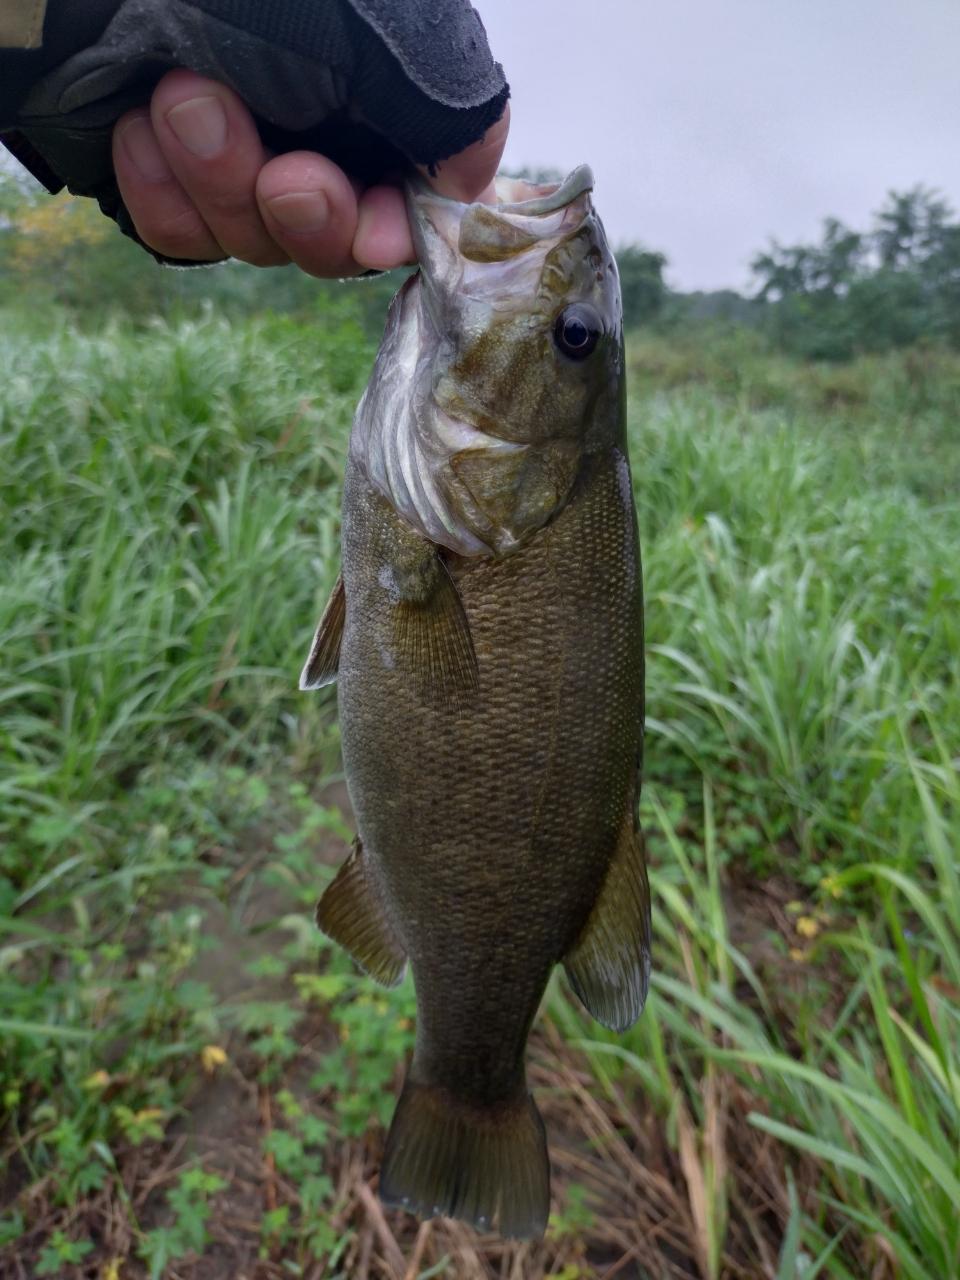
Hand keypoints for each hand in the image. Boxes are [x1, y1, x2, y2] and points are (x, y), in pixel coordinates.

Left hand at [112, 69, 509, 275]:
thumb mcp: (384, 29)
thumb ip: (451, 109)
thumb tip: (472, 182)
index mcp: (379, 101)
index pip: (412, 204)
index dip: (393, 231)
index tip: (374, 229)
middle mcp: (316, 135)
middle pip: (331, 243)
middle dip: (307, 215)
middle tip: (281, 173)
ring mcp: (238, 159)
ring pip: (253, 241)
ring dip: (221, 182)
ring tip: (182, 100)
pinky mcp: (167, 174)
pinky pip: (180, 234)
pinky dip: (163, 192)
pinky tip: (142, 126)